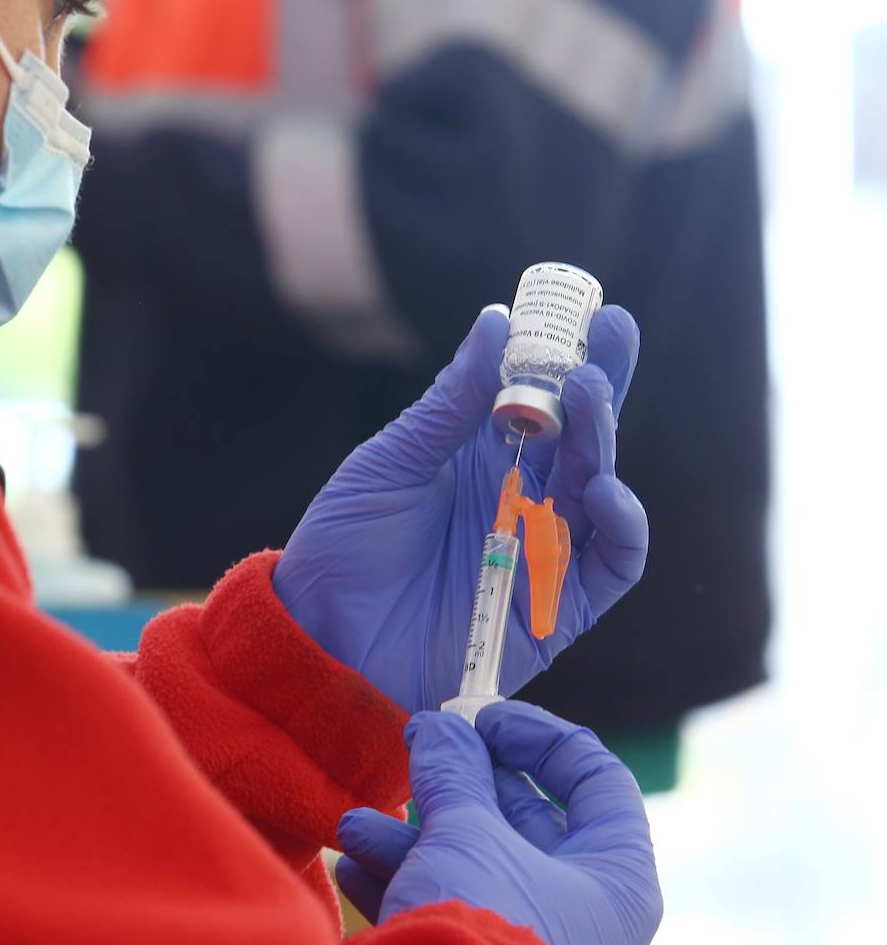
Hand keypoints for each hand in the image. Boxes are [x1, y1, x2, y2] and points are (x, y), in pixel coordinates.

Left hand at [272, 306, 647, 713]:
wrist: (322, 635)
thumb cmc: (347, 545)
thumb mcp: (390, 463)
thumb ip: (449, 404)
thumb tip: (496, 322)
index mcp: (484, 459)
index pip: (544, 399)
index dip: (571, 356)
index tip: (590, 310)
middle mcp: (523, 499)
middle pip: (585, 436)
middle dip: (603, 383)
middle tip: (611, 334)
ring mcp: (542, 551)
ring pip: (602, 489)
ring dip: (606, 441)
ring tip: (589, 395)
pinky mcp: (554, 609)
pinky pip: (611, 566)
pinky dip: (622, 527)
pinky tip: (604, 490)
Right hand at [335, 702, 662, 944]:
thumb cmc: (484, 921)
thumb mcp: (467, 829)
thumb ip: (453, 767)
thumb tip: (440, 726)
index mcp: (616, 875)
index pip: (594, 777)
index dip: (536, 735)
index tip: (480, 717)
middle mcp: (586, 910)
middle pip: (523, 820)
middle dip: (455, 785)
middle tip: (414, 752)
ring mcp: (537, 942)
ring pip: (476, 863)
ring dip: (413, 834)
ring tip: (357, 824)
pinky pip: (451, 907)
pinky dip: (406, 882)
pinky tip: (354, 869)